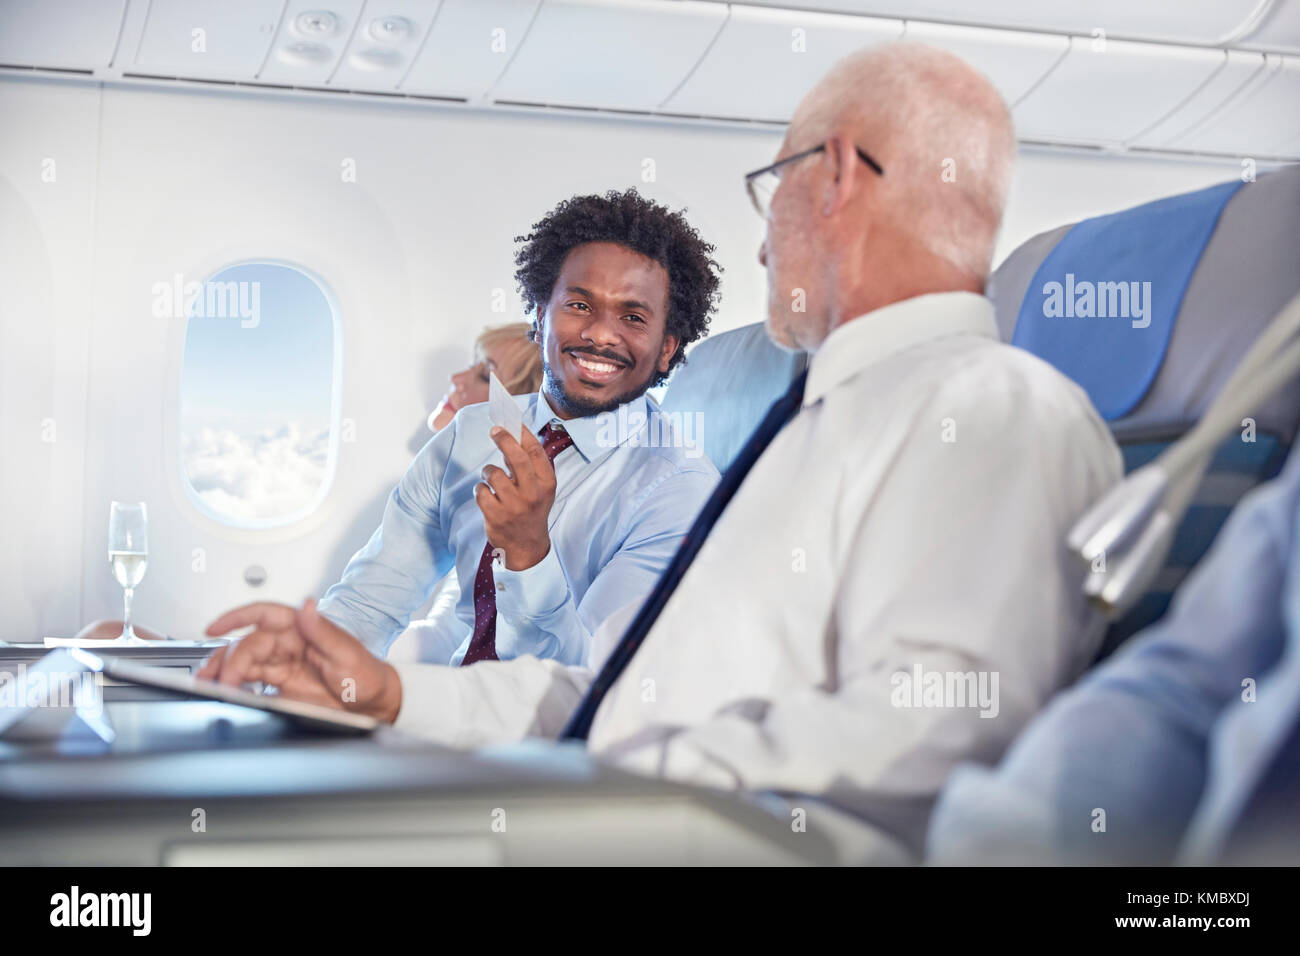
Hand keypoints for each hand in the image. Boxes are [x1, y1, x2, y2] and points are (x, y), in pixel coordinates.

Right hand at [199, 598, 402, 722]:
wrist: (373, 704)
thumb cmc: (366, 674)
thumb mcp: (348, 653)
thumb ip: (324, 631)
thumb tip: (306, 605)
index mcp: (301, 628)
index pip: (263, 614)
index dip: (236, 617)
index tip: (214, 628)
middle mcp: (287, 644)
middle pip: (246, 645)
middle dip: (229, 662)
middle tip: (224, 682)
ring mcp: (281, 665)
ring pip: (242, 663)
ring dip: (222, 672)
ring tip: (209, 686)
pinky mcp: (279, 686)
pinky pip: (249, 683)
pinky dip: (234, 687)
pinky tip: (225, 694)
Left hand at [475, 425, 556, 570]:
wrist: (526, 547)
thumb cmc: (532, 510)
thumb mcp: (540, 489)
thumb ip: (529, 466)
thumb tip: (511, 436)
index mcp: (546, 483)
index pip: (535, 451)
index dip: (522, 434)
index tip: (511, 423)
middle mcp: (532, 493)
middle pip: (516, 457)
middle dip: (504, 439)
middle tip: (495, 430)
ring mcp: (514, 506)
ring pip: (493, 473)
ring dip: (488, 472)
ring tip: (492, 479)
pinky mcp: (496, 516)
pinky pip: (481, 491)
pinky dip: (481, 490)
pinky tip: (487, 496)